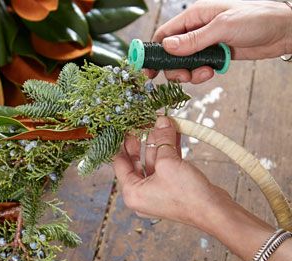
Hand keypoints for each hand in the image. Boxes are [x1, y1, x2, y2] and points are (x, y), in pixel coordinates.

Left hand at [114, 116, 291, 260]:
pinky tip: (173, 132)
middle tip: (142, 122)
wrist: (213, 211)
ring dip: (159, 142)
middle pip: (137, 162)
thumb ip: (162, 140)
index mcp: (132, 193)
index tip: (124, 127)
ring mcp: (156, 192)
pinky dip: (169, 151)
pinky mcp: (171, 188)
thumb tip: (161, 121)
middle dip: (143, 140)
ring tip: (162, 122)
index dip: (122, 143)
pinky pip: (165, 166)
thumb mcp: (168, 162)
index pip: (120, 163)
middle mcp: (141, 194)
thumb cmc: (186, 194)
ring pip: (154, 162)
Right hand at [147, 0, 291, 82]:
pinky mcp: (213, 56)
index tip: (148, 69)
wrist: (282, 30)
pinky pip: (198, 69)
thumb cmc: (257, 19)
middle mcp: (196, 30)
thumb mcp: (222, 27)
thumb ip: (193, 40)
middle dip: (174, 68)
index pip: (164, 34)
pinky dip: (201, 75)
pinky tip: (213, 71)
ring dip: (189, 74)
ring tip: (205, 72)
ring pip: (184, 65)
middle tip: (183, 76)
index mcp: (194, 17)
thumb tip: (167, 47)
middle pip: (171, 54)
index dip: (154, 52)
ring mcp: (204, 44)